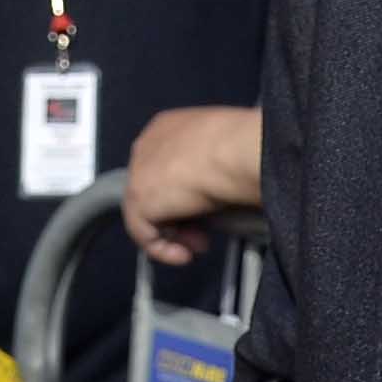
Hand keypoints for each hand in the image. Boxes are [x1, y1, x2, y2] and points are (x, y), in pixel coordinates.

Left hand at [121, 104, 259, 261]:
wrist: (235, 150)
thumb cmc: (242, 143)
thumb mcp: (227, 149)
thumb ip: (214, 165)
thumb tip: (223, 185)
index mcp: (167, 127)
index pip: (165, 167)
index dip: (184, 194)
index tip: (204, 211)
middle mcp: (147, 146)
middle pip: (156, 191)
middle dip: (179, 217)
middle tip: (201, 234)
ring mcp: (139, 171)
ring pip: (148, 213)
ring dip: (173, 235)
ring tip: (197, 245)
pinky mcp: (139, 197)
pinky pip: (144, 233)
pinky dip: (163, 249)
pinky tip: (183, 254)